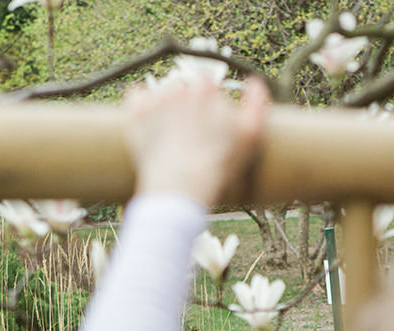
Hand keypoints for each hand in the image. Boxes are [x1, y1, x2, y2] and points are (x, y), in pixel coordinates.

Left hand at [123, 78, 268, 207]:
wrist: (182, 186)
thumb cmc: (219, 163)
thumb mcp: (251, 133)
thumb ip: (257, 102)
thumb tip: (255, 81)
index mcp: (205, 88)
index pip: (208, 85)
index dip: (211, 103)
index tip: (211, 123)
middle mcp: (179, 87)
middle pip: (185, 91)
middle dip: (189, 107)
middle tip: (193, 135)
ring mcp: (155, 99)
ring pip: (163, 96)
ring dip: (167, 109)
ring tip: (173, 138)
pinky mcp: (136, 113)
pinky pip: (137, 99)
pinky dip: (143, 109)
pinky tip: (152, 127)